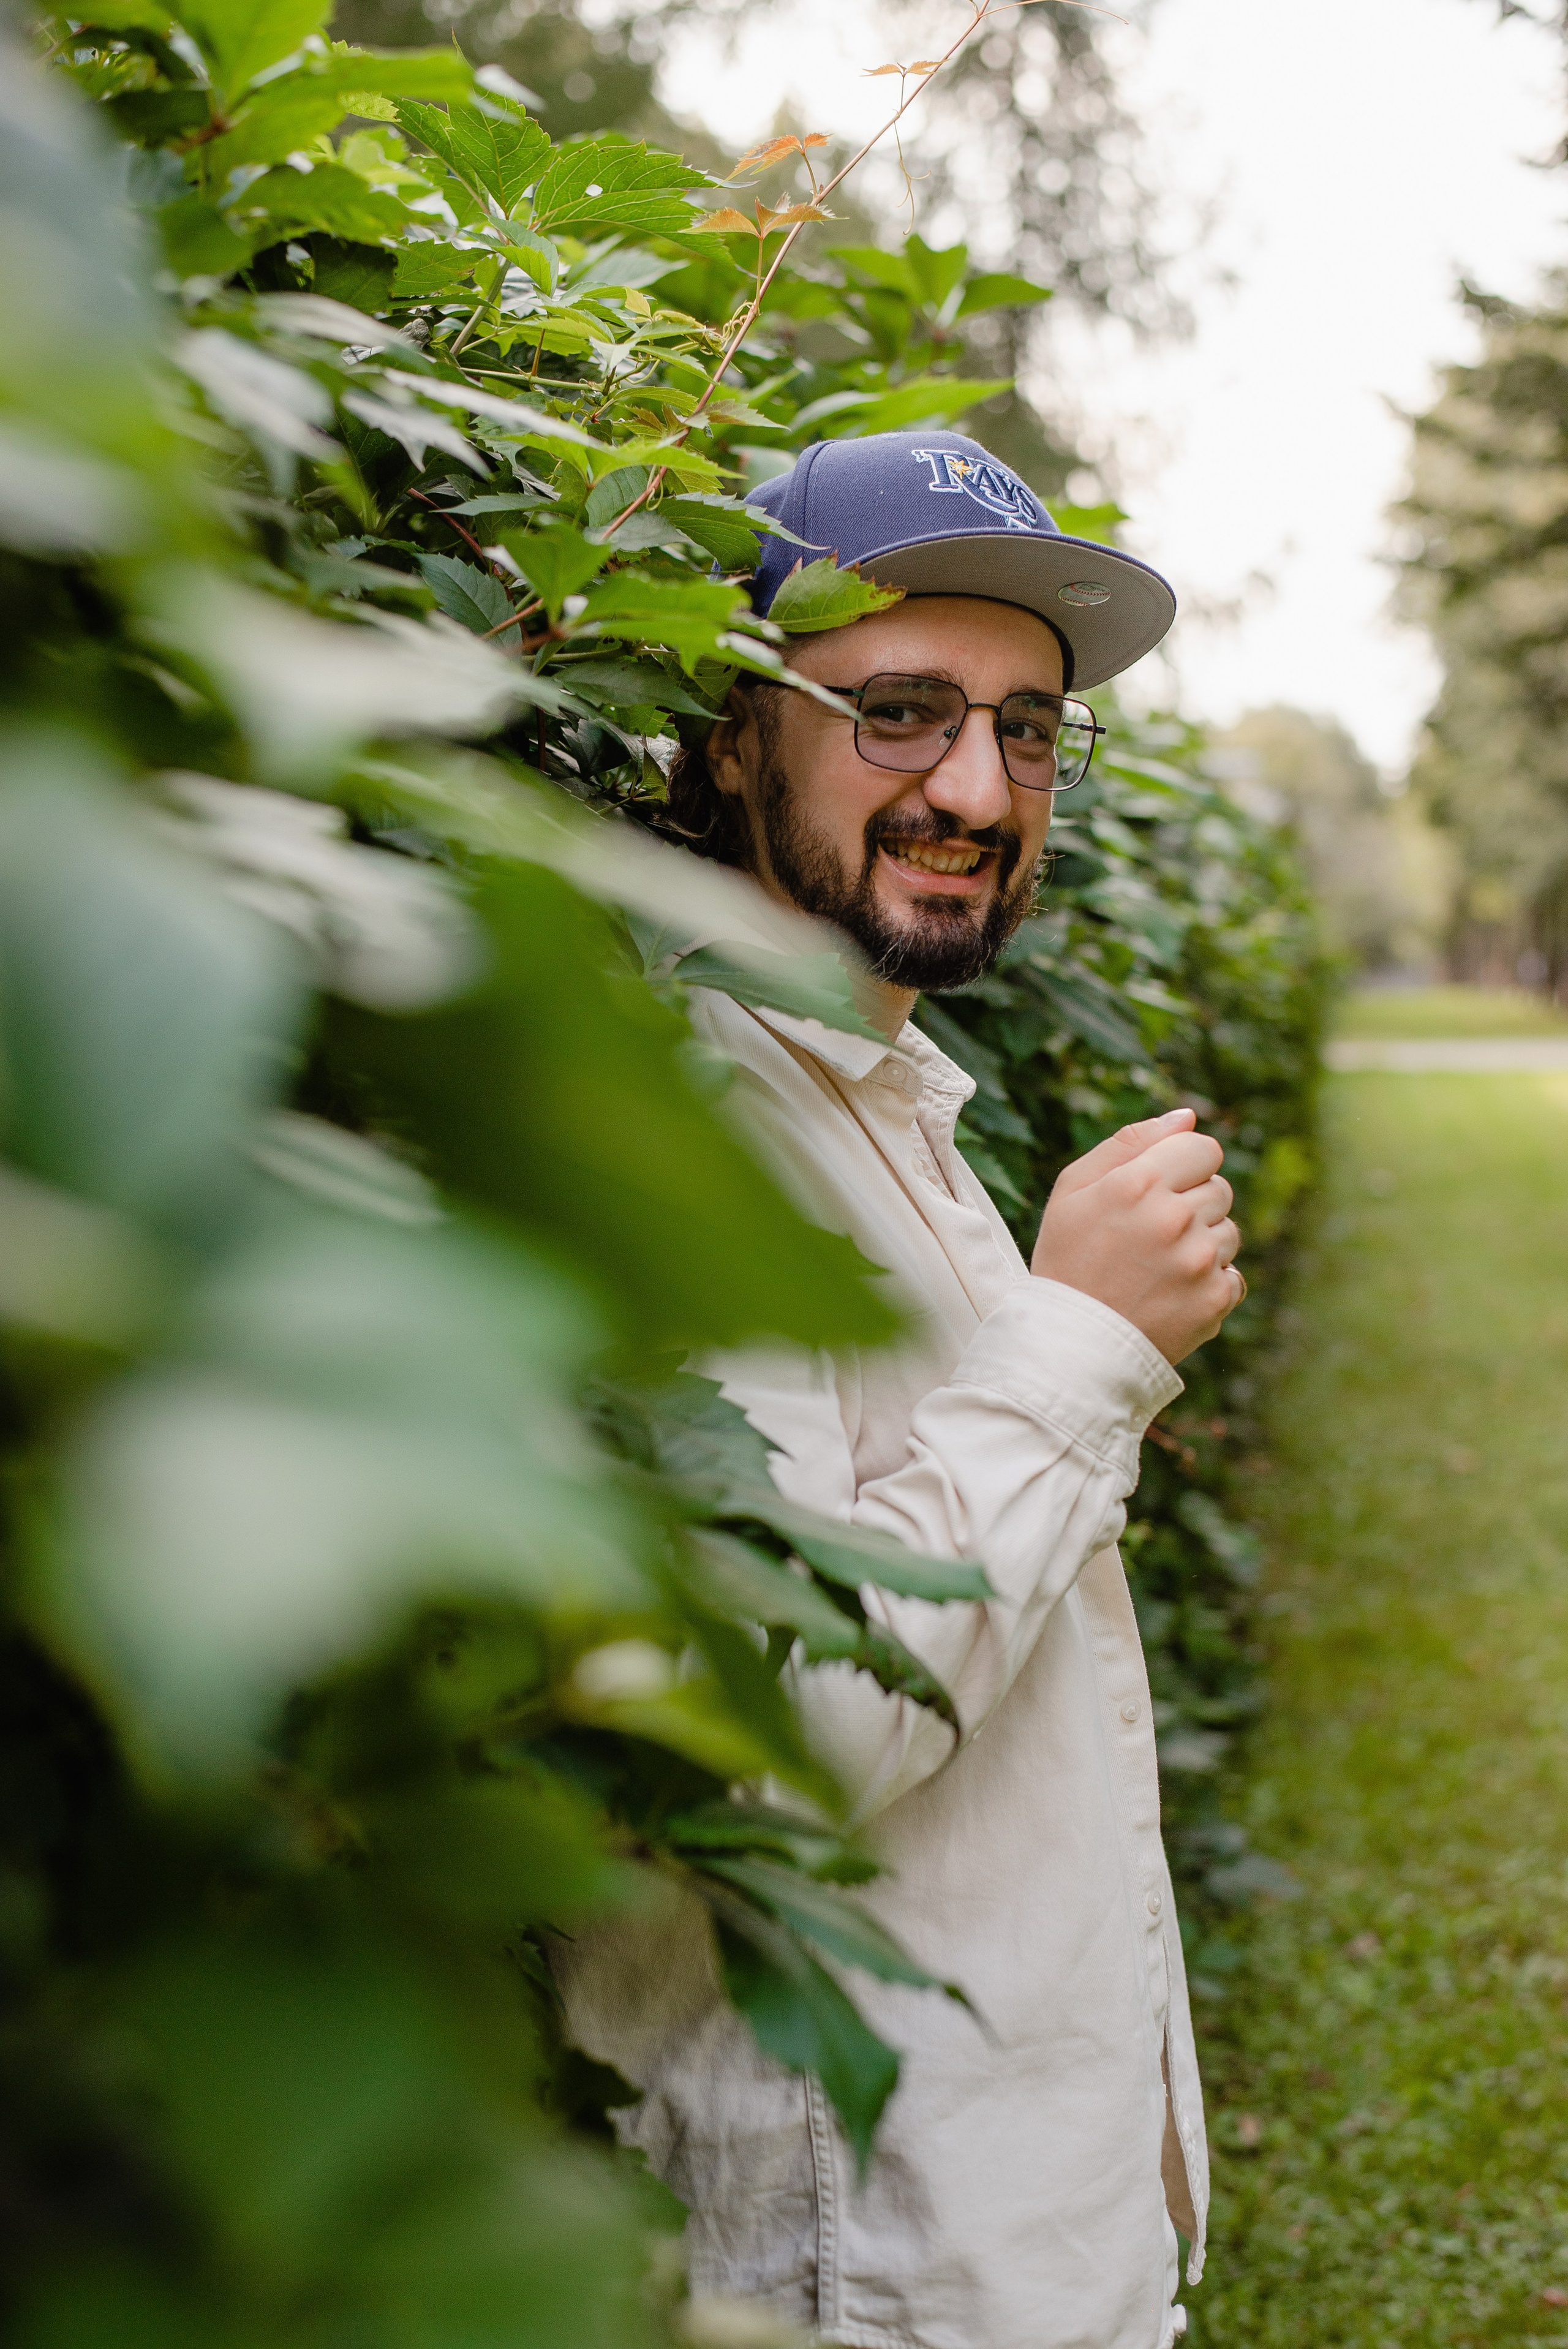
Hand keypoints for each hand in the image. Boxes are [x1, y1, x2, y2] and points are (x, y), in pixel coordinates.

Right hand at [1030, 1106, 1242, 1364]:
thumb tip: (1187, 1116)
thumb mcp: (1074, 1190)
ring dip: (1202, 1245)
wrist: (1069, 1347)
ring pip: (1229, 1232)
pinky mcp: (1215, 1301)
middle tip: (1150, 1236)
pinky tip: (1170, 1296)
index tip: (1158, 1191)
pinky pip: (1232, 1277)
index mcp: (1138, 1182)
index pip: (1203, 1148)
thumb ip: (1129, 1143)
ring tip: (1158, 1269)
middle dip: (1192, 1205)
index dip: (1183, 1167)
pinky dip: (1208, 1286)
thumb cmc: (1067, 1261)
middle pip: (1220, 1188)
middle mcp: (1175, 1217)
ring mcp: (1199, 1261)